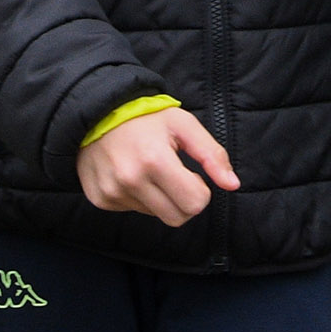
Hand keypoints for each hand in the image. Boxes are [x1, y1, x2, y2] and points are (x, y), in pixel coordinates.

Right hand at [78, 107, 237, 222]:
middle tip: (175, 176)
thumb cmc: (147, 117)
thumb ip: (212, 154)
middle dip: (184, 201)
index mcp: (154, 160)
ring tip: (149, 169)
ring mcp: (112, 192)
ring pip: (155, 215)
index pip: (195, 204)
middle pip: (177, 218)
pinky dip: (139, 197)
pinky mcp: (100, 199)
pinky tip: (132, 174)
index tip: (191, 174)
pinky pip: (133, 211)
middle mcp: (130, 180)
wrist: (97, 112)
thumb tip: (233, 184)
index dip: (200, 190)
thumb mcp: (184, 125)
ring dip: (160, 198)